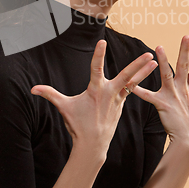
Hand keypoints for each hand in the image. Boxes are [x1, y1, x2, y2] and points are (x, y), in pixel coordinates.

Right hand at [31, 40, 157, 159]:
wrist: (92, 145)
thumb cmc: (77, 124)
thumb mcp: (63, 107)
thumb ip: (49, 94)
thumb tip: (33, 89)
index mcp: (95, 90)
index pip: (96, 68)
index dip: (98, 54)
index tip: (102, 42)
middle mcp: (110, 92)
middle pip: (126, 75)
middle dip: (138, 64)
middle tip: (149, 54)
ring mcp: (118, 99)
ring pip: (133, 82)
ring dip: (144, 72)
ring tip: (155, 62)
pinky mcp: (122, 104)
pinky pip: (132, 90)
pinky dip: (138, 82)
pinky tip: (145, 75)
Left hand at [130, 36, 188, 152]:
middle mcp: (182, 89)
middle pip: (184, 66)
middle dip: (185, 51)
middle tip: (186, 35)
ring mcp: (172, 96)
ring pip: (166, 74)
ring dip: (162, 61)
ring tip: (158, 47)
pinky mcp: (162, 104)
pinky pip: (148, 96)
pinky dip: (138, 90)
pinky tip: (130, 82)